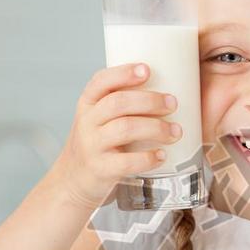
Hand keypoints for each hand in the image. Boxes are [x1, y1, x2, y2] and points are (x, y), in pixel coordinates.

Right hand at [51, 62, 182, 208]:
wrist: (73, 181)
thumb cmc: (98, 144)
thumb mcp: (99, 118)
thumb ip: (121, 103)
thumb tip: (168, 85)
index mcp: (88, 103)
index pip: (101, 81)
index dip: (124, 73)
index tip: (147, 69)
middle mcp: (87, 122)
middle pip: (118, 103)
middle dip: (150, 101)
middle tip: (173, 103)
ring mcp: (92, 146)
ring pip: (125, 129)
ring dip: (156, 128)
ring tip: (175, 131)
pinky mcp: (100, 169)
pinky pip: (126, 162)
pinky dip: (148, 158)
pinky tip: (162, 155)